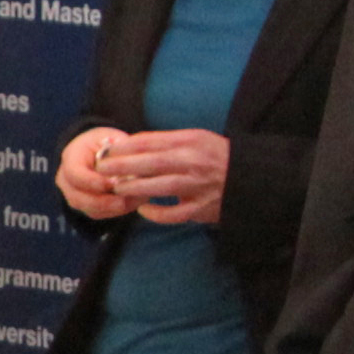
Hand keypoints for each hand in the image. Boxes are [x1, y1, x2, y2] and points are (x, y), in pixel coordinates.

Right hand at [58, 127, 128, 220]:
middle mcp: (66, 179)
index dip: (92, 181)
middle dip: (102, 202)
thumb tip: (128, 159)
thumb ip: (118, 147)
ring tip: (135, 201)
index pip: (74, 173)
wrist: (97, 152)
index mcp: (71, 157)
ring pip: (89, 209)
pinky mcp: (85, 206)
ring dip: (112, 208)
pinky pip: (99, 214)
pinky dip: (117, 211)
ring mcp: (73, 195)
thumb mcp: (111, 136)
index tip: (113, 183)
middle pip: (77, 197)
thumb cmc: (105, 142)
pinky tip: (134, 202)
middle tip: (123, 201)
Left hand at [107, 127, 229, 224]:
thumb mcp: (197, 139)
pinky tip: (143, 210)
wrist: (252, 177)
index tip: (106, 149)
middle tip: (101, 168)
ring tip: (117, 187)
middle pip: (153, 162)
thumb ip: (168, 142)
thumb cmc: (216, 157)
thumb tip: (131, 145)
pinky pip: (175, 213)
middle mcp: (195, 162)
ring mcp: (199, 186)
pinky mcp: (202, 207)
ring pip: (162, 186)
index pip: (153, 141)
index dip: (126, 146)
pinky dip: (157, 213)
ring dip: (136, 187)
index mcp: (192, 141)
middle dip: (124, 165)